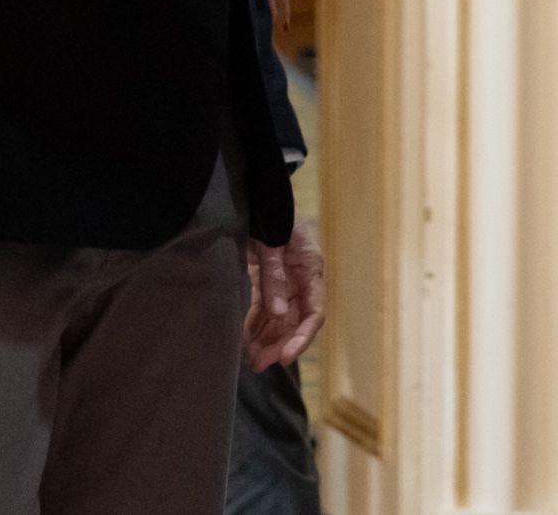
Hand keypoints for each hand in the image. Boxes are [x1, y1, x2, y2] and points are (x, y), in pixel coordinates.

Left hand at [244, 222, 325, 368]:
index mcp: (310, 268)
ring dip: (266, 341)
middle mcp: (300, 280)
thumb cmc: (270, 212)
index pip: (313, 312)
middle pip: (295, 322)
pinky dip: (254, 327)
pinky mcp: (264, 281)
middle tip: (259, 364)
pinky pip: (262, 310)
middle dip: (279, 345)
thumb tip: (277, 313)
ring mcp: (282, 282)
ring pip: (278, 320)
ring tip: (249, 360)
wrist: (257, 194)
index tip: (285, 357)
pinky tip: (244, 342)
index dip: (302, 337)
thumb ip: (275, 275)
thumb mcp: (272, 242)